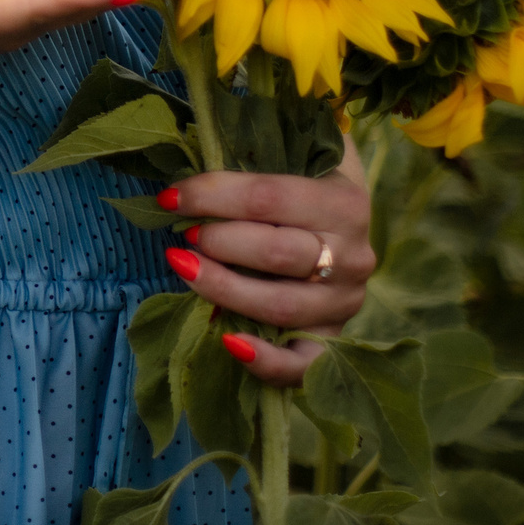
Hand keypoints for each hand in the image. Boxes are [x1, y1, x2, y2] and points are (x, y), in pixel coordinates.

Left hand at [164, 168, 374, 387]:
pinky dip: (264, 360)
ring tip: (185, 268)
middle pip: (276, 253)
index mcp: (345, 202)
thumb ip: (246, 163)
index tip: (169, 198)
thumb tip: (180, 180)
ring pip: (279, 305)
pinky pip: (301, 364)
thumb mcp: (289, 160)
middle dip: (218, 242)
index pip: (267, 197)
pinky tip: (229, 342)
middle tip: (183, 235)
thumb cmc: (299, 188)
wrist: (340, 225)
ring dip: (222, 289)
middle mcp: (354, 255)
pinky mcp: (333, 338)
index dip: (210, 196)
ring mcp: (345, 302)